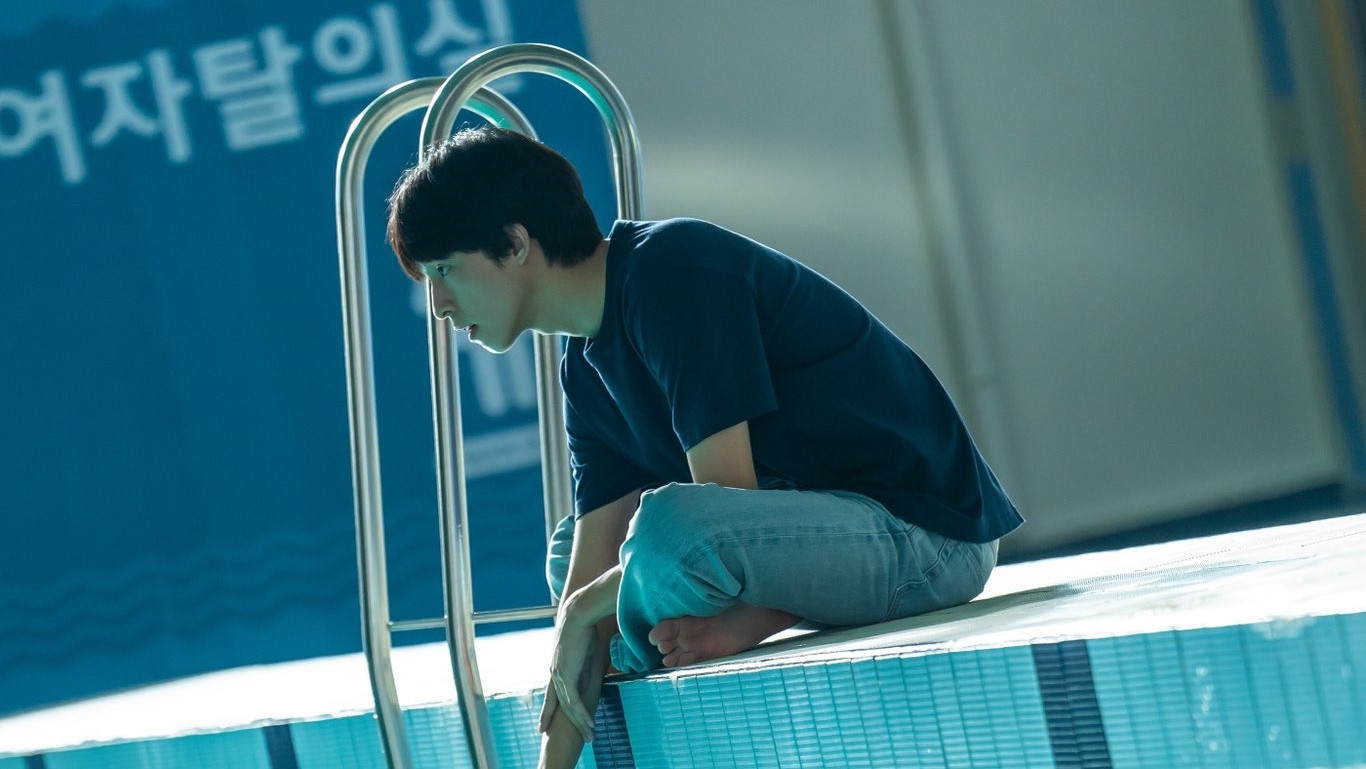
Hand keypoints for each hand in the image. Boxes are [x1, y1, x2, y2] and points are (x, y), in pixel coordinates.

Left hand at [538, 592, 597, 742]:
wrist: (578, 613)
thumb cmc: (583, 625)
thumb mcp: (584, 651)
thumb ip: (585, 666)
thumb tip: (591, 675)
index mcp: (556, 667)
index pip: (552, 694)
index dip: (549, 710)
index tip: (545, 724)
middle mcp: (554, 673)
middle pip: (560, 705)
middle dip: (567, 723)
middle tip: (578, 737)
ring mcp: (559, 675)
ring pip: (568, 706)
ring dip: (581, 722)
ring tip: (590, 735)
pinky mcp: (567, 674)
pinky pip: (575, 700)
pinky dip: (582, 713)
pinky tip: (590, 723)